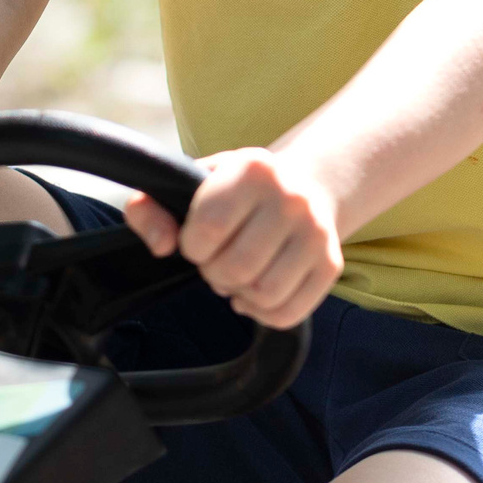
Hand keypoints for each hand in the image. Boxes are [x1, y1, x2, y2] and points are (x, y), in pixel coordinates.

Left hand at [124, 147, 342, 329]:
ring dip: (239, 293)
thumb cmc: (237, 190)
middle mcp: (292, 199)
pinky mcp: (331, 265)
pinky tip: (255, 292)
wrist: (305, 186)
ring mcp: (317, 233)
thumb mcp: (192, 183)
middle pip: (236, 267)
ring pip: (264, 294)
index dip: (192, 245)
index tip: (196, 240)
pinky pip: (288, 313)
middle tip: (216, 260)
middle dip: (214, 273)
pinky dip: (263, 313)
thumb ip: (151, 207)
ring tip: (237, 274)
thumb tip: (162, 245)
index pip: (209, 227)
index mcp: (254, 169)